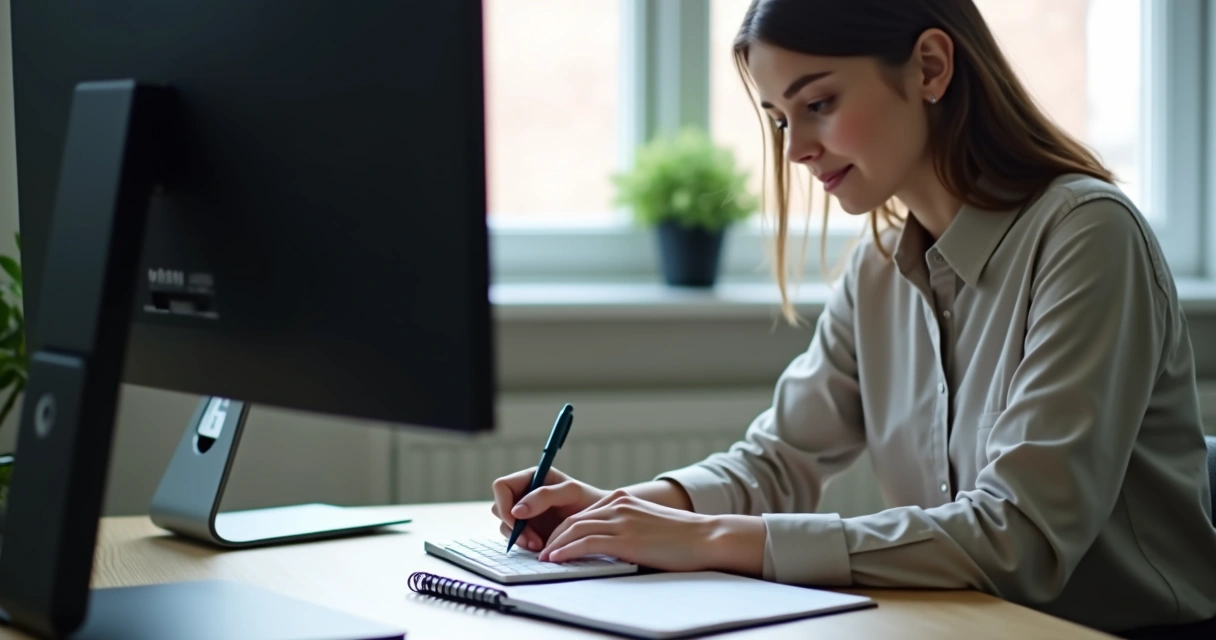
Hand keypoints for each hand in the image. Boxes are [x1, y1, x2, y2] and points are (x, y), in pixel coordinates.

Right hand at [491, 466, 607, 551]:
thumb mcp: (570, 492)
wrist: (598, 522)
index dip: (505, 503)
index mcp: (530, 478)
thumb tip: (517, 511)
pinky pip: (514, 538)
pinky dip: (524, 544)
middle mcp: (523, 495)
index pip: (502, 487)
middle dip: (512, 526)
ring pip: (504, 526)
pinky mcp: (527, 531)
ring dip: (518, 538)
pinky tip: (541, 547)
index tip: (518, 518)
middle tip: (531, 539)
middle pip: (499, 507)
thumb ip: (544, 496)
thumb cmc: (588, 501)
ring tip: (540, 545)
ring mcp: (524, 514)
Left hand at [539, 490, 766, 574]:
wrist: (706, 537)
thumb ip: (625, 528)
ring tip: (544, 558)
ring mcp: (621, 520)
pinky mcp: (625, 538)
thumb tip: (605, 545)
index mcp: (623, 499)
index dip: (563, 528)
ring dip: (555, 545)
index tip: (553, 542)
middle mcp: (619, 504)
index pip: (583, 513)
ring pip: (575, 529)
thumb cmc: (681, 538)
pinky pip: (585, 542)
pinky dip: (566, 550)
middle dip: (553, 536)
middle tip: (542, 551)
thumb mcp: (647, 525)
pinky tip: (557, 559)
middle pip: (573, 519)